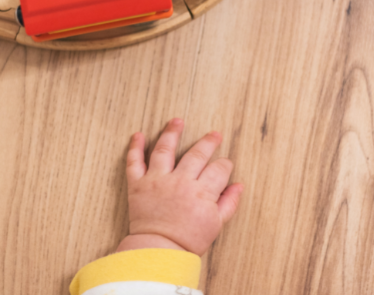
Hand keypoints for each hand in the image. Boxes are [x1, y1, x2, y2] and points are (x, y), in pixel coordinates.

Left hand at [116, 118, 243, 255]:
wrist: (158, 252)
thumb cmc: (188, 241)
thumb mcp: (216, 225)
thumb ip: (229, 203)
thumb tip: (239, 186)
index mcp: (202, 191)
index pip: (218, 169)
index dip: (225, 165)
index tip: (225, 164)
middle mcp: (180, 181)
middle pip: (197, 154)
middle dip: (208, 142)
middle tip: (214, 134)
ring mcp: (158, 180)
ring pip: (165, 149)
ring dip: (172, 132)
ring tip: (177, 121)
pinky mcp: (138, 185)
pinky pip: (135, 161)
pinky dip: (135, 147)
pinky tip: (139, 135)